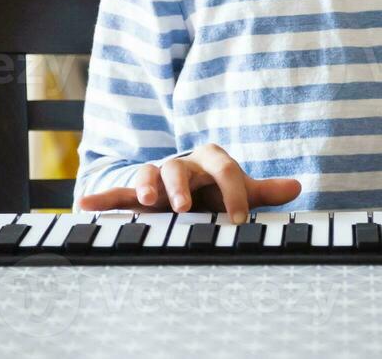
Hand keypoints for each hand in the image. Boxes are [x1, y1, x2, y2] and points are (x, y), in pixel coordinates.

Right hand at [77, 143, 300, 222]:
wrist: (187, 188)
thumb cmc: (216, 191)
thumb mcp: (239, 191)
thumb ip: (263, 191)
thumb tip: (297, 187)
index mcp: (211, 161)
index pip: (225, 169)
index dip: (234, 192)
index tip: (239, 220)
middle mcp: (183, 165)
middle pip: (181, 167)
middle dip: (181, 185)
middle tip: (183, 206)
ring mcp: (158, 177)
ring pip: (150, 173)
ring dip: (145, 184)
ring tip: (144, 199)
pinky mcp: (137, 193)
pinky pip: (119, 193)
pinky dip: (103, 198)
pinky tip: (84, 204)